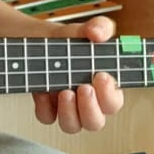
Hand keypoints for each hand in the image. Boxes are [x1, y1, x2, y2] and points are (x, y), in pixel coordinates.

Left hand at [34, 15, 124, 132]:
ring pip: (72, 126)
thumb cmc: (69, 41)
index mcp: (104, 88)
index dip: (110, 95)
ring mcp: (67, 108)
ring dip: (69, 113)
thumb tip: (98, 33)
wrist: (39, 42)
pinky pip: (46, 118)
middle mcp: (88, 103)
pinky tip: (43, 91)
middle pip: (95, 123)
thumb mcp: (86, 30)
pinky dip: (44, 108)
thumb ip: (99, 27)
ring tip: (64, 92)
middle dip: (90, 108)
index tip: (101, 76)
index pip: (114, 103)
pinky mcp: (47, 108)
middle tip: (83, 88)